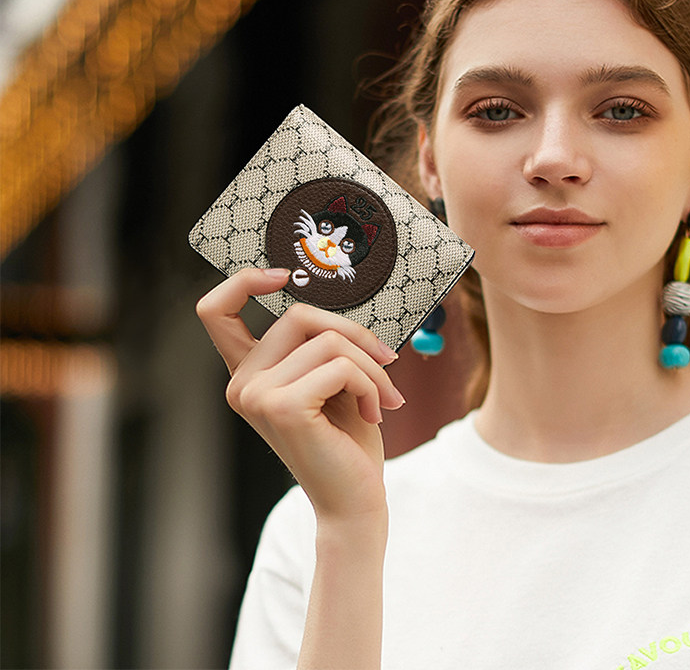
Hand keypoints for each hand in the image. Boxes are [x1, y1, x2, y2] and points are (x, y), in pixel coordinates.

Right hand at [195, 267, 403, 521]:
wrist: (354, 500)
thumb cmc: (347, 438)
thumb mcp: (332, 378)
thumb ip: (320, 342)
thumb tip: (338, 301)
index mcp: (249, 374)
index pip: (215, 312)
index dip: (243, 282)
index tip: (283, 275)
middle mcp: (242, 384)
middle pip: (298, 315)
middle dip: (354, 332)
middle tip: (387, 361)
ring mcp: (256, 395)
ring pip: (329, 341)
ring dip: (372, 365)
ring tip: (384, 397)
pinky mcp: (281, 407)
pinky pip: (341, 365)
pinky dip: (372, 383)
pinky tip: (377, 412)